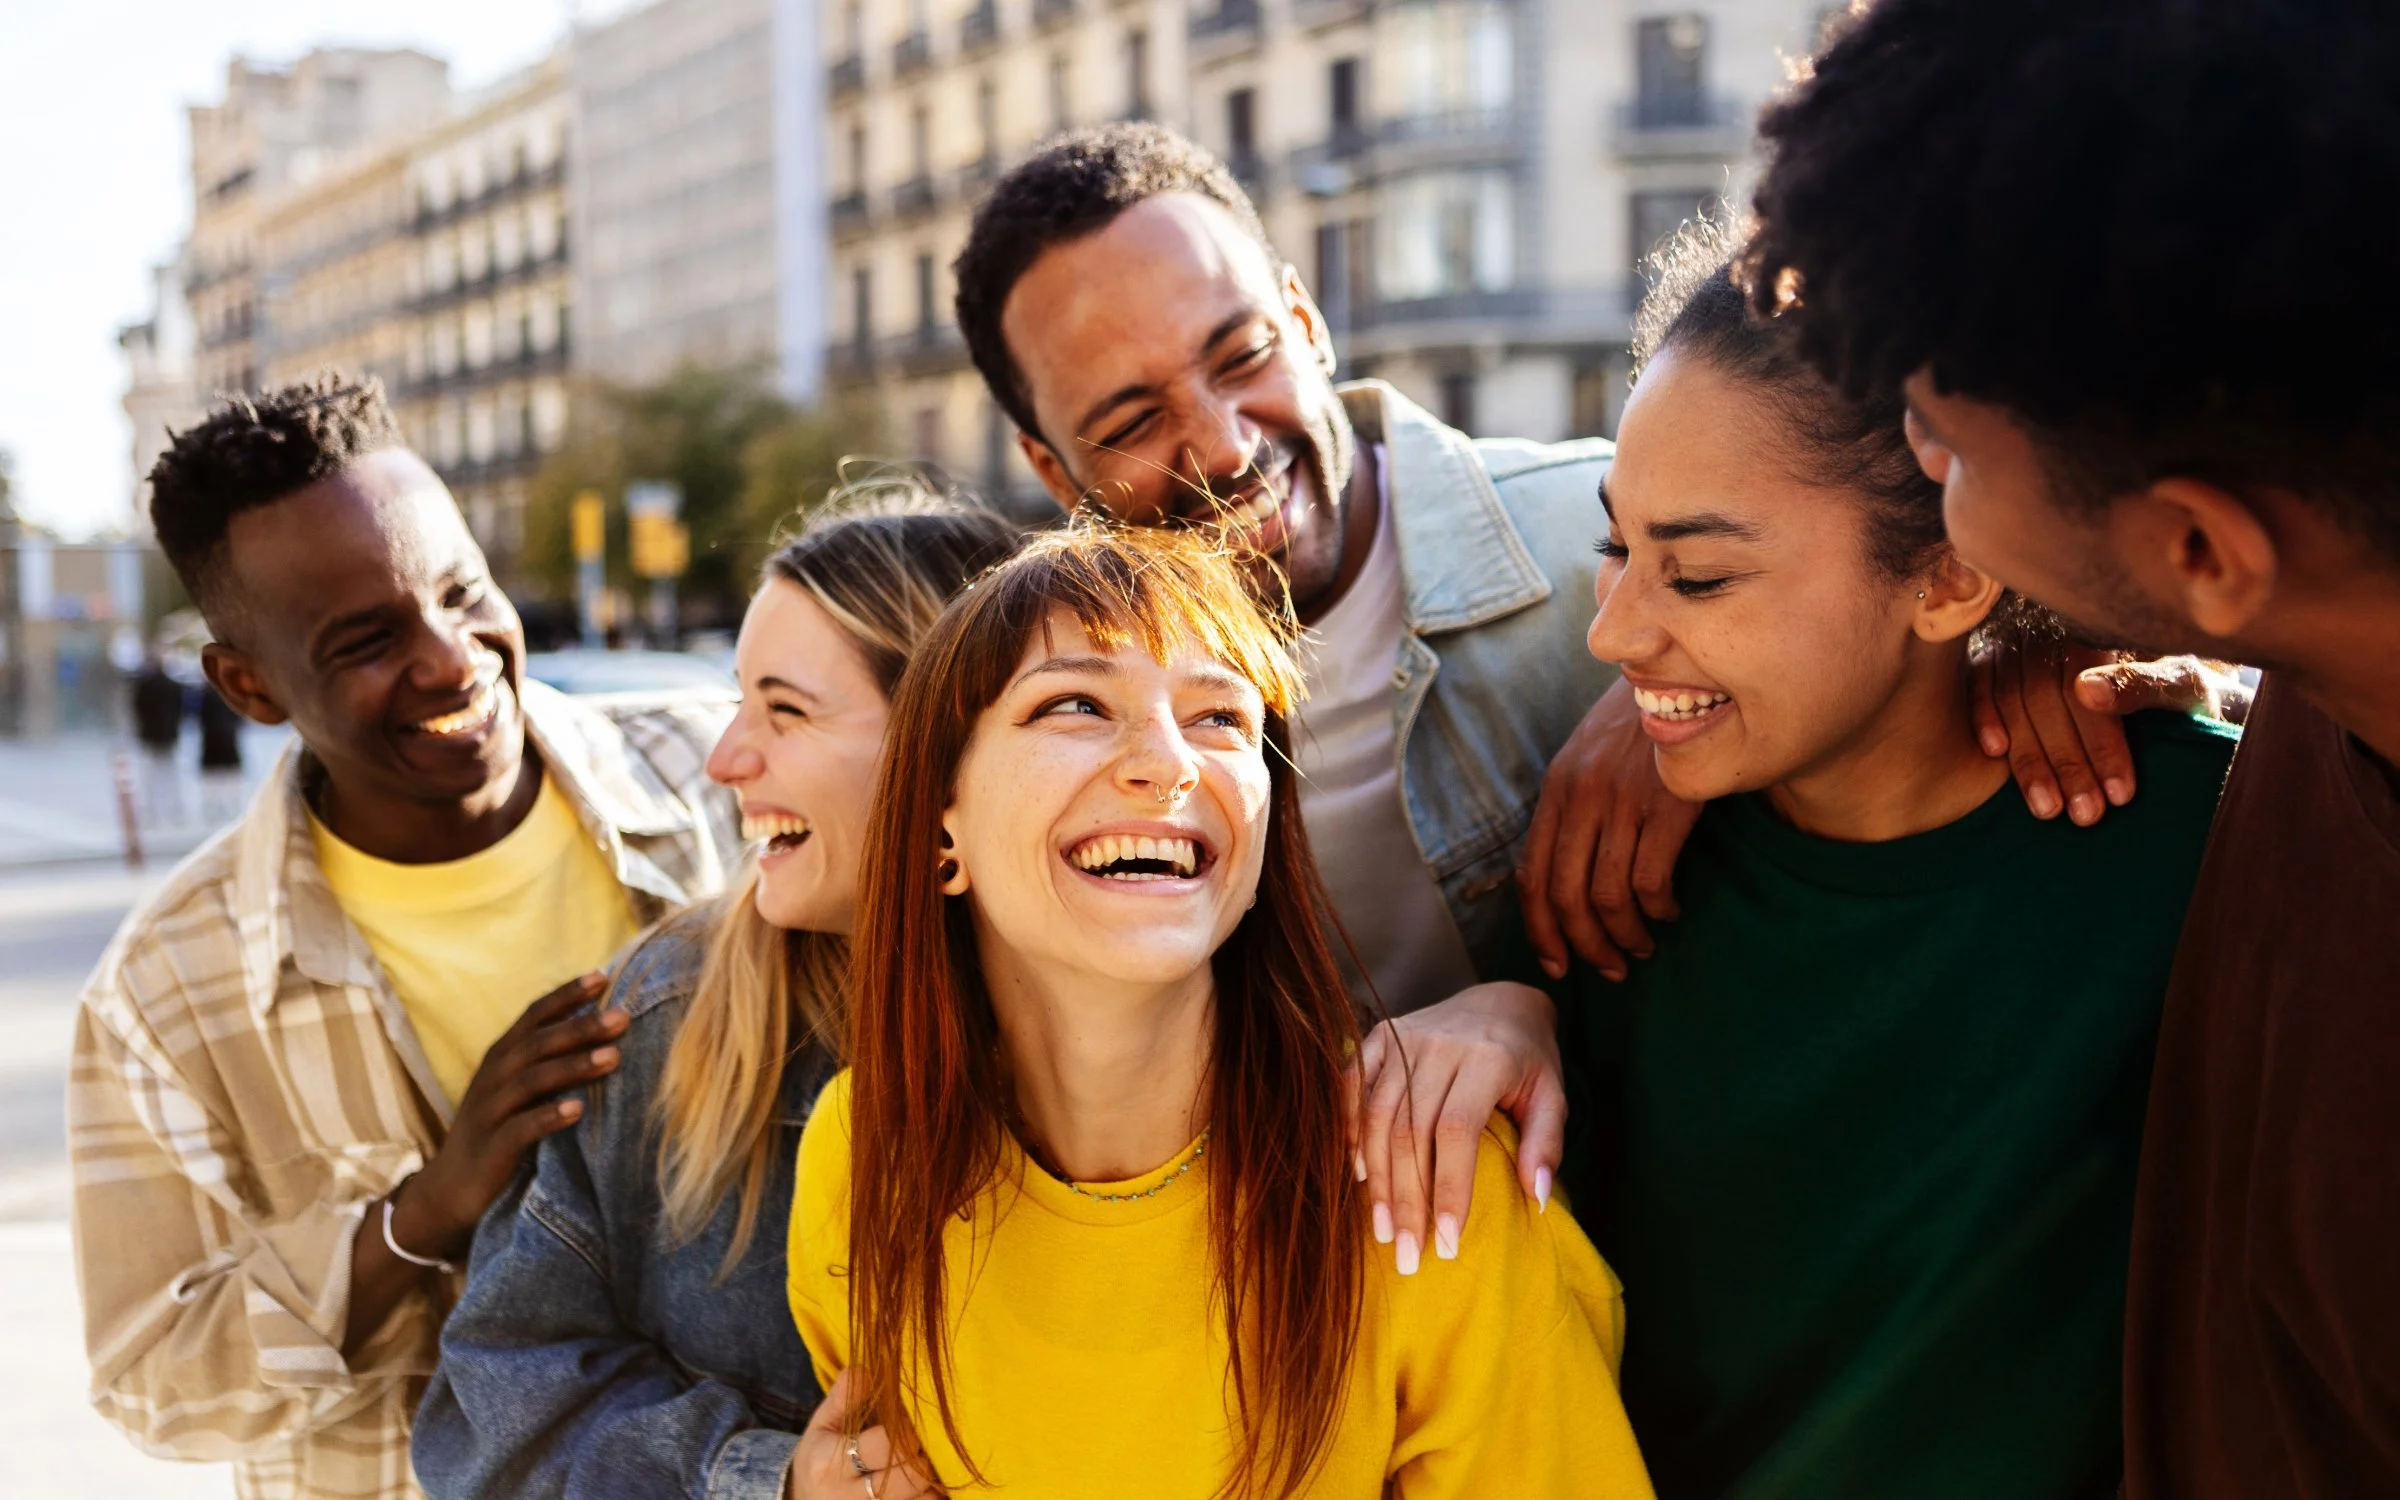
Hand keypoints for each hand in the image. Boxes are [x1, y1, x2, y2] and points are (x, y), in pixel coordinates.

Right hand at [392, 972, 625, 1260]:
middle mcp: (493, 1076)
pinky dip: (549, 1116)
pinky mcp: (492, 1148)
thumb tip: (604, 1029)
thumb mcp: (520, 1089)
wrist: (450, 1190)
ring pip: (532, 1080)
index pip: (535, 1015)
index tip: (604, 978)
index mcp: (503, 1056)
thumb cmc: (500, 1130)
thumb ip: (550, 1059)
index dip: (567, 995)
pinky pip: (521, 1128)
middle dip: (582, 1027)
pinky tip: (578, 1109)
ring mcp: (490, 1111)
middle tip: (623, 1016)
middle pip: (539, 1043)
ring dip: (574, 1067)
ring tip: (614, 1057)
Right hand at [789, 1371, 943, 1498]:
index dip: (911, 1430)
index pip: (886, 1444)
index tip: (919, 1420)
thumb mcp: (822, 1425)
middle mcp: (846, 1498)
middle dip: (926, 1456)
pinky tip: (927, 1482)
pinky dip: (931, 1496)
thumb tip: (868, 1368)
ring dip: (933, 1480)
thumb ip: (844, 1397)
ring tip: (930, 1463)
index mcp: (830, 1464)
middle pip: (909, 1477)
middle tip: (931, 1441)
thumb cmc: (820, 1459)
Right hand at [1351, 982, 1565, 1274]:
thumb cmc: (1529, 1060)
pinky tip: (1358, 1177)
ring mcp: (1404, 1036)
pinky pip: (1352, 1086)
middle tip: (1406, 1255)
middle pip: (1411, 1131)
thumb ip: (1546, 1144)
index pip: (1456, 1131)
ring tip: (1383, 1230)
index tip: (1448, 1243)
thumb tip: (1538, 1199)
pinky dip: (1349, 1132)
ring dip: (1377, 1179)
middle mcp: (1440, 1044)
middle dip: (1407, 1200)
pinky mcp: (1380, 1035)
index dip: (1449, 1189)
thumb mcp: (1553, 1096)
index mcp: (1487, 1058)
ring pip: (1377, 1116)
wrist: (1500, 999)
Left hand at [1517, 677, 1703, 980]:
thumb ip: (1572, 811)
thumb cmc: (1638, 727)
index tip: (1558, 965)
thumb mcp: (1587, 759)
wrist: (1687, 674)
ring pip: (1608, 897)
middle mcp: (1581, 797)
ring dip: (1626, 936)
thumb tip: (1563, 880)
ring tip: (1643, 945)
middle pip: (1566, 897)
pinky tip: (1670, 911)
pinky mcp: (1668, 805)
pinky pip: (1652, 880)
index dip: (1540, 931)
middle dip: (1586, 947)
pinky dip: (1658, 909)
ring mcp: (1623, 800)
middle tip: (1612, 968)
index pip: (1531, 877)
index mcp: (1556, 790)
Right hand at [1970, 628, 2246, 825]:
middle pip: (2044, 696)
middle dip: (2066, 761)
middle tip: (2085, 815)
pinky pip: (1978, 683)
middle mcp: (2054, 627)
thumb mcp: (2180, 684)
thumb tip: (2086, 690)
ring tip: (2048, 810)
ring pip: (2011, 698)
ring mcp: (2020, 640)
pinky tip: (1995, 753)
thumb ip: (2140, 684)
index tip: (2119, 794)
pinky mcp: (1995, 657)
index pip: (2089, 686)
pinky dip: (1983, 716)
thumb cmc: (2178, 689)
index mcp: (2102, 627)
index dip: (2100, 743)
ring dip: (2028, 759)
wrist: (2172, 688)